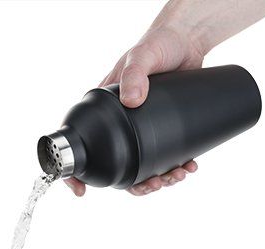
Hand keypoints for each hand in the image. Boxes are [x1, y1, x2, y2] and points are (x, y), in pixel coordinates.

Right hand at [66, 24, 203, 196]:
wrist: (188, 41)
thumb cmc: (158, 43)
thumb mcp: (142, 56)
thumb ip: (135, 74)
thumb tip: (132, 101)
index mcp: (103, 112)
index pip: (82, 145)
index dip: (76, 173)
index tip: (81, 191)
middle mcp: (118, 126)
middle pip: (117, 167)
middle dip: (135, 185)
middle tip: (154, 185)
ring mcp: (140, 132)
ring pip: (141, 168)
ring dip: (157, 180)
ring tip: (176, 176)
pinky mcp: (161, 131)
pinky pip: (163, 157)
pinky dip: (174, 167)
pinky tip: (187, 167)